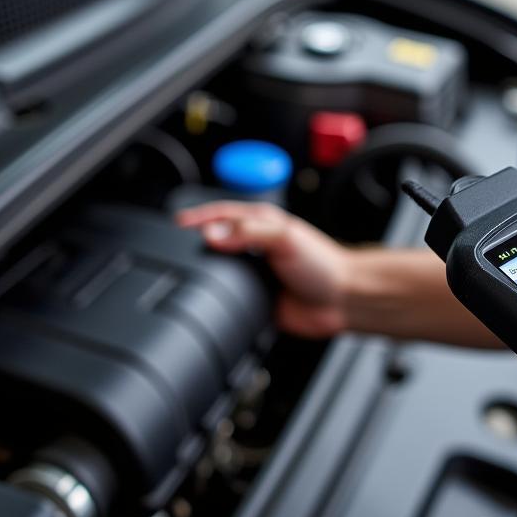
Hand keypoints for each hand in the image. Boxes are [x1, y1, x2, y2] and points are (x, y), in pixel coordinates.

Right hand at [176, 202, 351, 337]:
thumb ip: (248, 234)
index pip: (222, 215)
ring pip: (220, 271)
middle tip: (173, 248)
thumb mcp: (284, 238)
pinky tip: (208, 300)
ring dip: (206, 272)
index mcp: (262, 225)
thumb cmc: (324, 264)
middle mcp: (256, 247)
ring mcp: (255, 274)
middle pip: (217, 242)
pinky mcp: (255, 299)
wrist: (343, 300)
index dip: (199, 217)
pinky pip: (229, 299)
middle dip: (196, 244)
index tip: (177, 224)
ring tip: (185, 272)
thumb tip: (212, 235)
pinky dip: (217, 299)